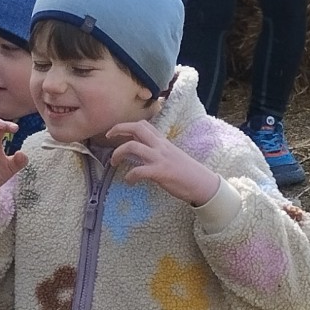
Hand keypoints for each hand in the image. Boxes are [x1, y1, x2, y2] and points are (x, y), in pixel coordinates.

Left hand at [105, 117, 220, 205]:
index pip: (143, 125)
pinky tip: (128, 181)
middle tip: (107, 136)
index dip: (127, 125)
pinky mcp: (160, 172)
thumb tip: (142, 154)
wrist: (202, 183)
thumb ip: (157, 151)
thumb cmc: (187, 172)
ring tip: (113, 163)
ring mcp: (160, 158)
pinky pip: (138, 171)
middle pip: (136, 128)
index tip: (116, 132)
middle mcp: (160, 146)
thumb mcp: (171, 155)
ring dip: (118, 153)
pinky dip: (129, 176)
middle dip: (118, 129)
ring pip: (133, 147)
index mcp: (163, 142)